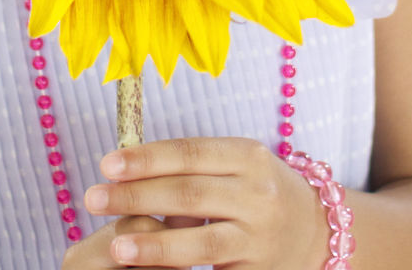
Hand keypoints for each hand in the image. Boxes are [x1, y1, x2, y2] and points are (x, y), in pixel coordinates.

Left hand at [81, 136, 325, 267]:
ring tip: (117, 245)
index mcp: (248, 155)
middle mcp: (257, 192)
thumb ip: (192, 166)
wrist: (317, 232)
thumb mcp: (238, 164)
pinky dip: (179, 269)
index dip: (147, 158)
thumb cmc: (259, 190)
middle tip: (93, 198)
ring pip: (201, 240)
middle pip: (189, 193)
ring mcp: (259, 235)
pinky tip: (149, 268)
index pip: (189, 153)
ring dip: (155, 244)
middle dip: (137, 196)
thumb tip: (126, 167)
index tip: (106, 164)